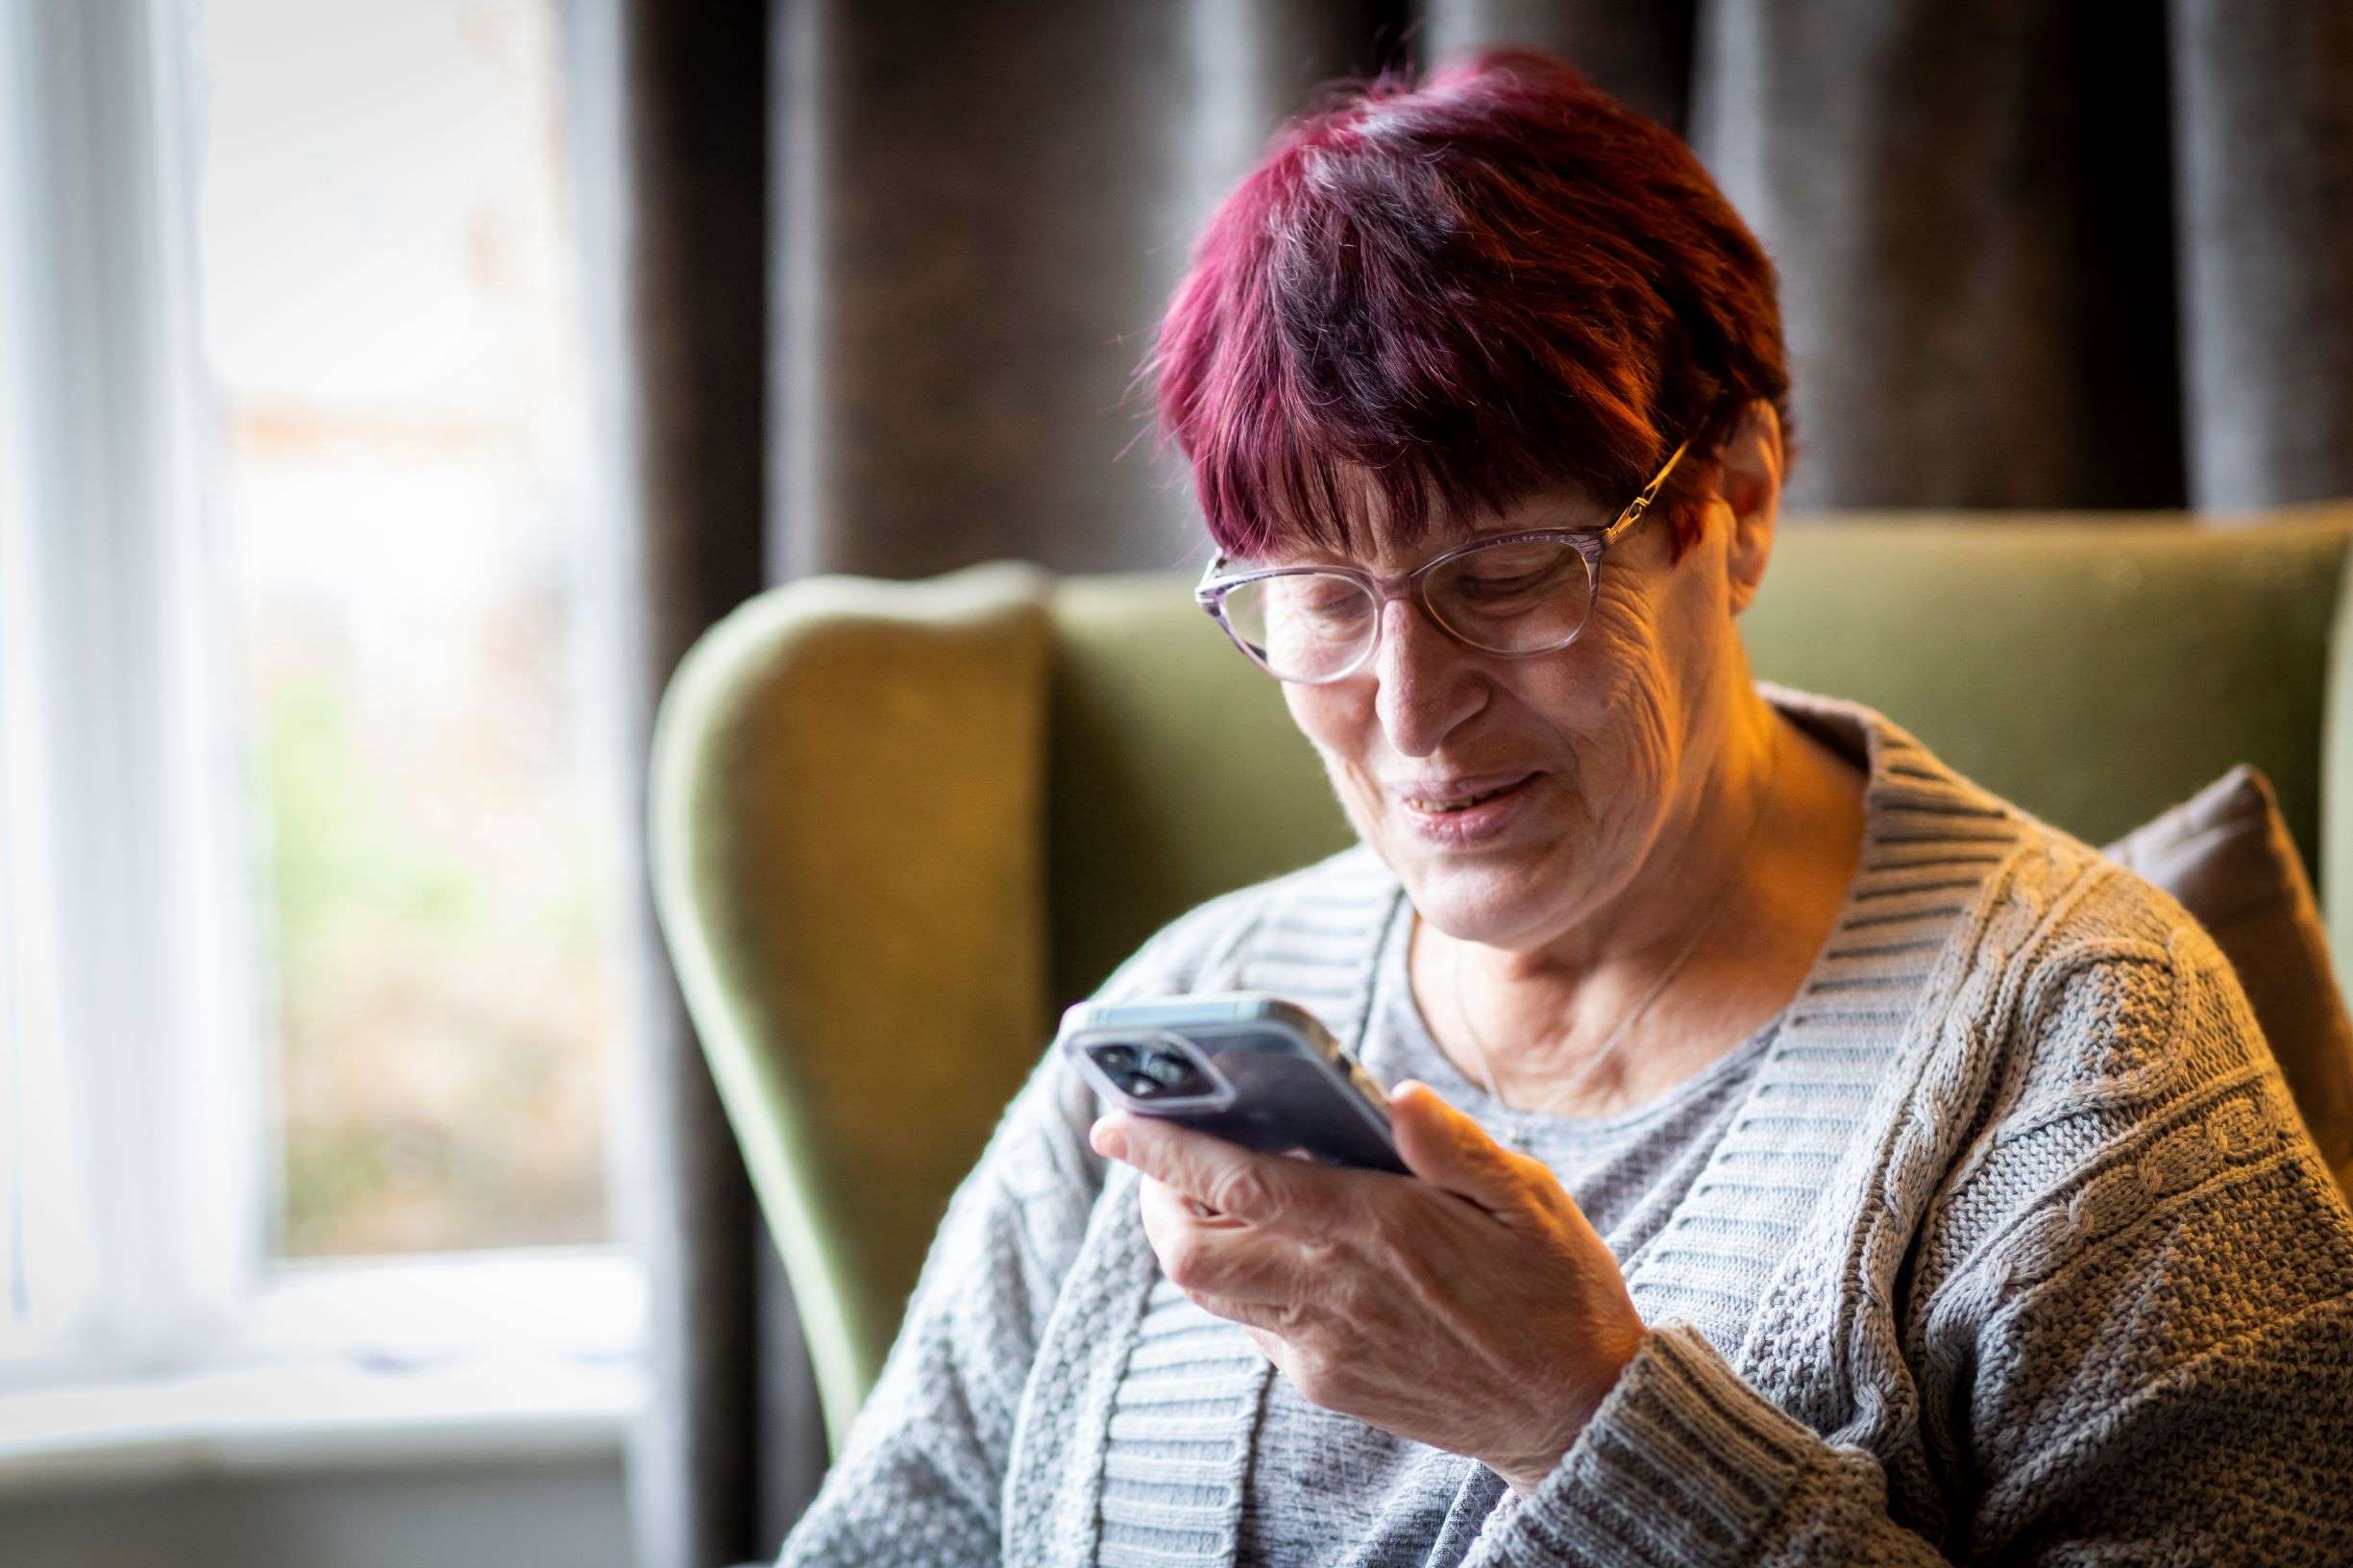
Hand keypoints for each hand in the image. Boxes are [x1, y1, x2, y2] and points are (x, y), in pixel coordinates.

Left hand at [1091, 1080, 1648, 1495]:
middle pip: (1190, 1251)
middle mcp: (1334, 1292)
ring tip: (1202, 1185)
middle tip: (1159, 1151)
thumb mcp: (1527, 1198)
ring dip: (1188, 1236)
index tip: (1116, 1117)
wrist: (1575, 1414)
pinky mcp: (1325, 1381)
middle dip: (1155, 1197)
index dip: (1165, 1148)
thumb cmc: (1556, 1291)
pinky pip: (1250, 1321)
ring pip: (1209, 1290)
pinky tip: (1270, 1241)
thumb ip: (1452, 1145)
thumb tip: (1392, 1094)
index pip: (1238, 1182)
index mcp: (1378, 1231)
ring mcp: (1322, 1346)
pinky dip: (1236, 1275)